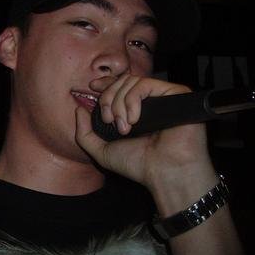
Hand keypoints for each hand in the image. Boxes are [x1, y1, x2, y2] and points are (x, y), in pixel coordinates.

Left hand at [74, 73, 217, 214]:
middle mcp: (149, 101)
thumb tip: (79, 110)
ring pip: (131, 81)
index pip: (119, 85)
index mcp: (135, 110)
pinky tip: (134, 120)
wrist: (164, 172)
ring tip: (123, 127)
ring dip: (119, 104)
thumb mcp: (101, 151)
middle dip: (107, 99)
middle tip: (108, 121)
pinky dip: (133, 100)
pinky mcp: (176, 93)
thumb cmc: (138, 164)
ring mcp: (163, 97)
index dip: (105, 83)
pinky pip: (146, 84)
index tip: (92, 87)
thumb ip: (85, 132)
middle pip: (121, 82)